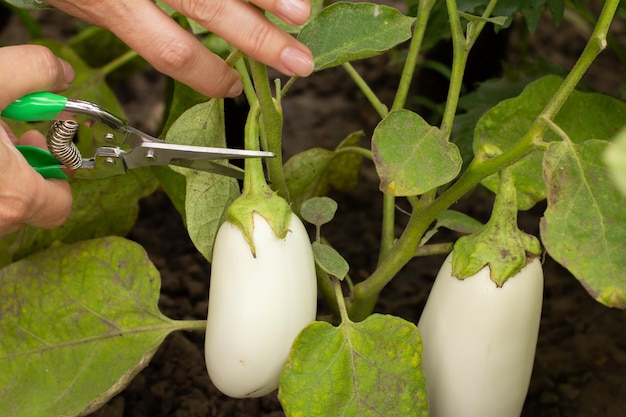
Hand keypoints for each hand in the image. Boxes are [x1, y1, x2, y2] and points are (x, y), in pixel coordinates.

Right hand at [0, 45, 73, 234]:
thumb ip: (33, 71)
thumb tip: (60, 71)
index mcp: (14, 197)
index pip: (62, 205)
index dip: (60, 174)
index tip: (46, 146)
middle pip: (31, 203)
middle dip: (28, 166)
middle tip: (14, 135)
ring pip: (3, 202)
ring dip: (4, 171)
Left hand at [47, 0, 314, 97]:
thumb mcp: (81, 4)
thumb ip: (127, 21)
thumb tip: (184, 50)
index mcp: (111, 5)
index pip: (173, 51)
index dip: (210, 75)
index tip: (235, 89)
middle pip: (209, 8)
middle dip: (260, 38)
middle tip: (298, 61)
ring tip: (300, 13)